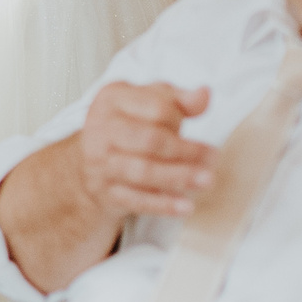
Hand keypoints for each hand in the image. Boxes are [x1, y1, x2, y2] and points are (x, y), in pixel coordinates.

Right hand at [77, 80, 215, 218]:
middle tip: (213, 159)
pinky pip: (136, 200)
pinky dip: (163, 204)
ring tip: (206, 180)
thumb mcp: (147, 102)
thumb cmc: (126, 125)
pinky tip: (185, 206)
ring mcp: (100, 162)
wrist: (89, 160)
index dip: (180, 119)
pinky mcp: (104, 191)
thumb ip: (178, 99)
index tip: (194, 129)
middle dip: (186, 151)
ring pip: (143, 171)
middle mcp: (101, 128)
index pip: (156, 107)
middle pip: (150, 140)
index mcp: (113, 99)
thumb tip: (204, 95)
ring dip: (179, 177)